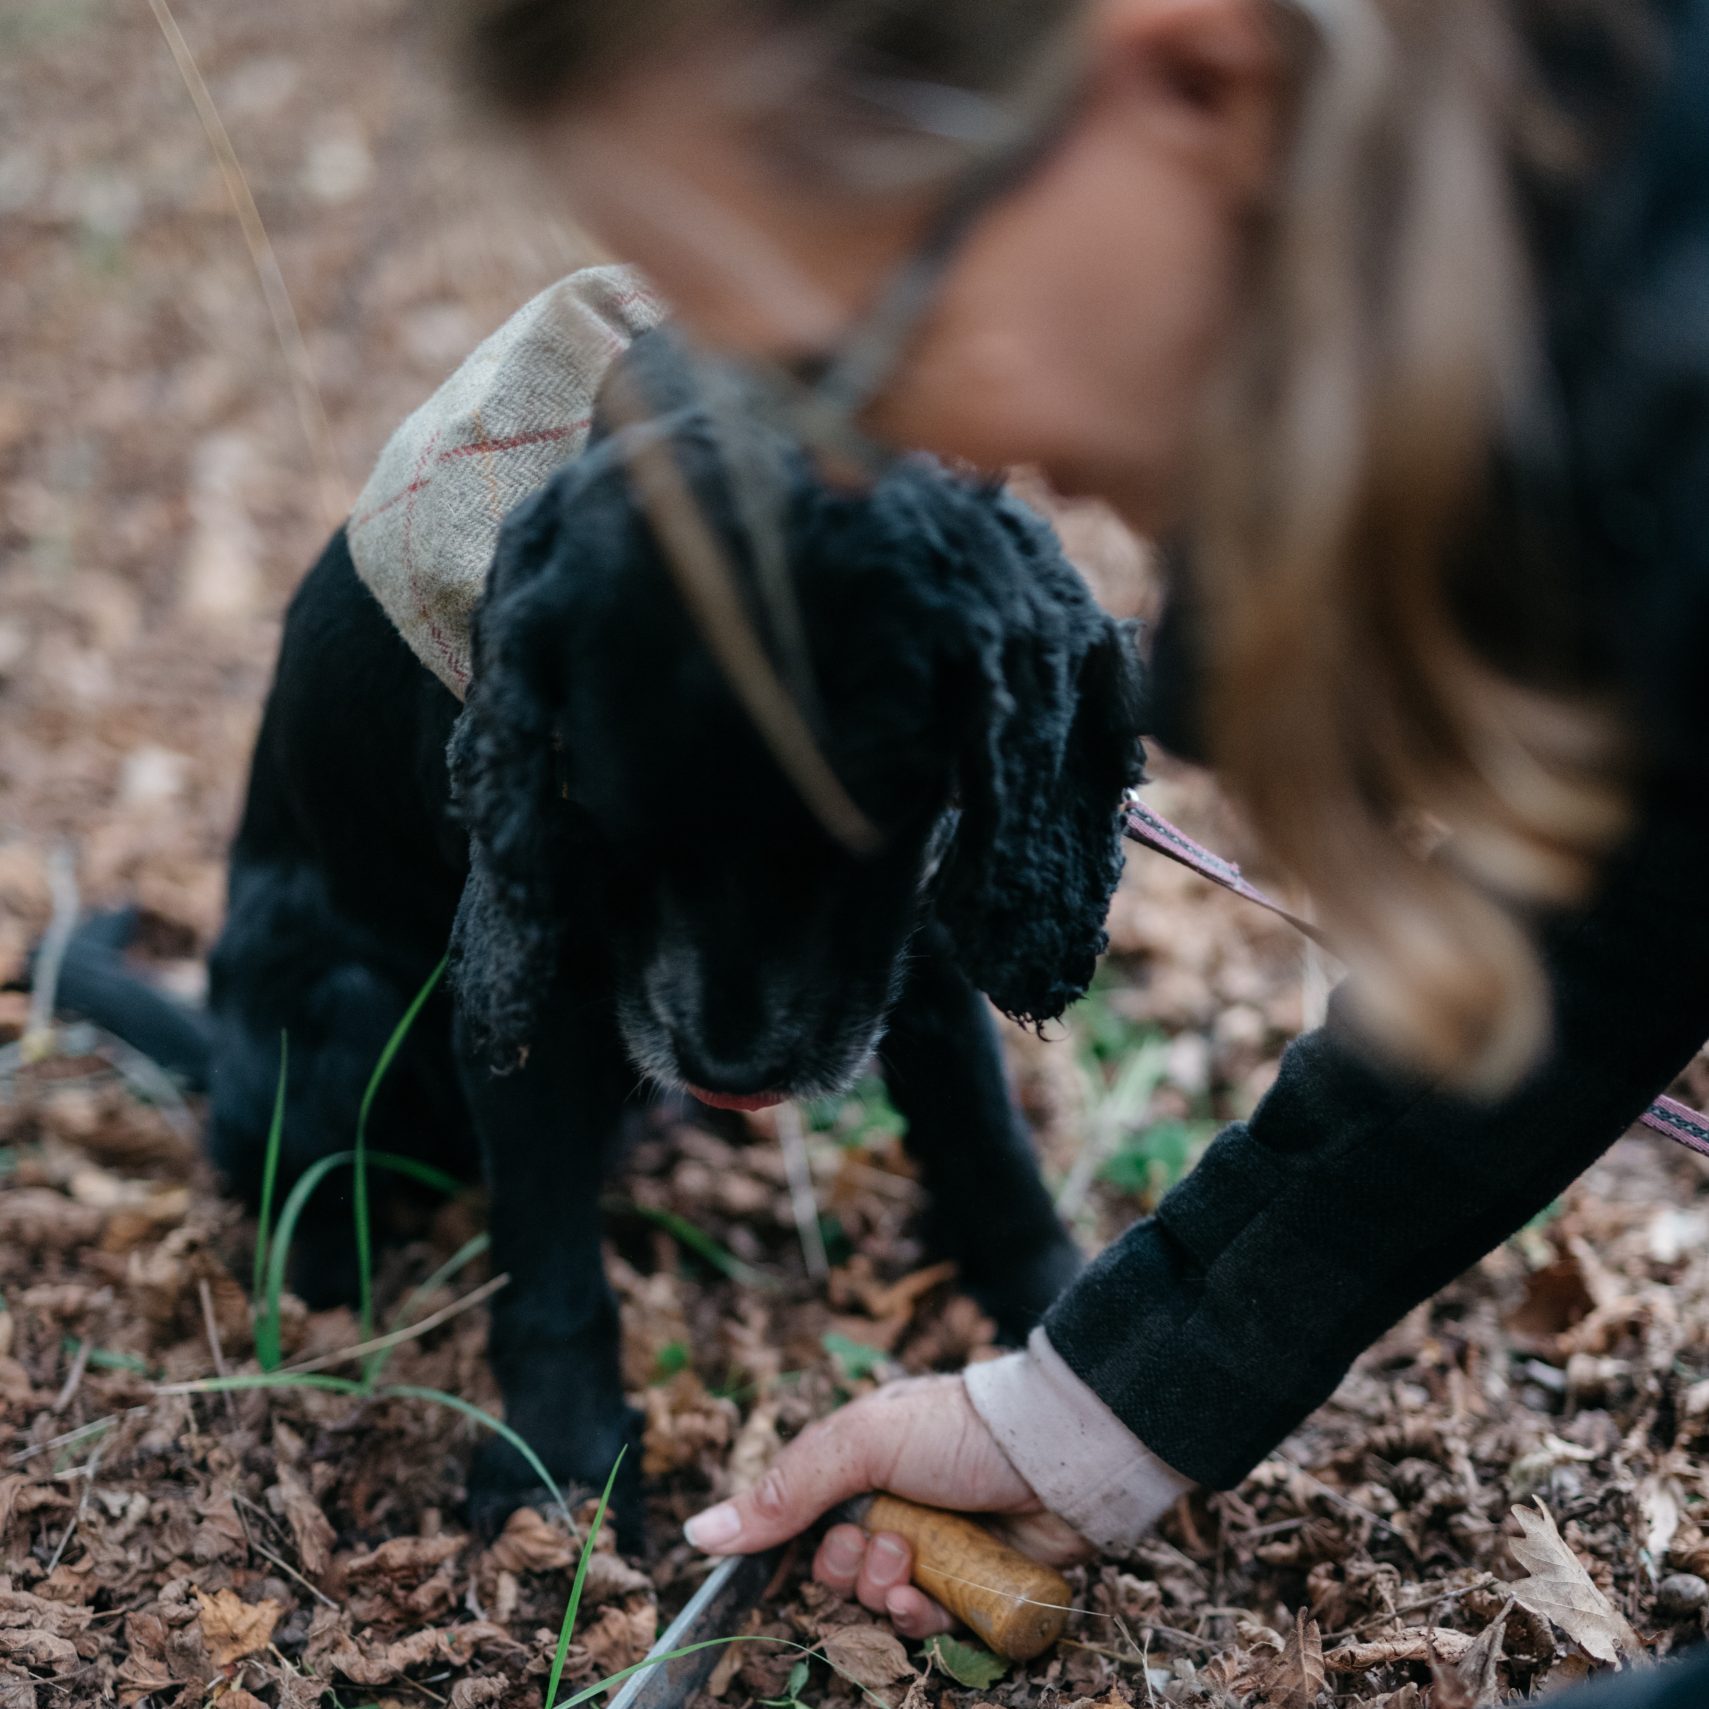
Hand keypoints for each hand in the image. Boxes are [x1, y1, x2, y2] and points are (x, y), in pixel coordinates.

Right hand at [683, 1373, 1091, 1638]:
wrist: (1058, 1456)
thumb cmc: (958, 1429)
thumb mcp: (862, 1442)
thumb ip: (785, 1490)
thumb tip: (697, 1535)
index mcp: (860, 1463)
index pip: (802, 1522)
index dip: (798, 1545)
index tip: (807, 1549)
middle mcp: (893, 1507)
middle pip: (838, 1571)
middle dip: (852, 1569)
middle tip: (884, 1543)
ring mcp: (933, 1549)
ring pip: (880, 1604)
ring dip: (889, 1593)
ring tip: (916, 1562)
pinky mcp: (971, 1588)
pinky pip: (928, 1627)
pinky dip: (924, 1620)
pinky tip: (932, 1599)